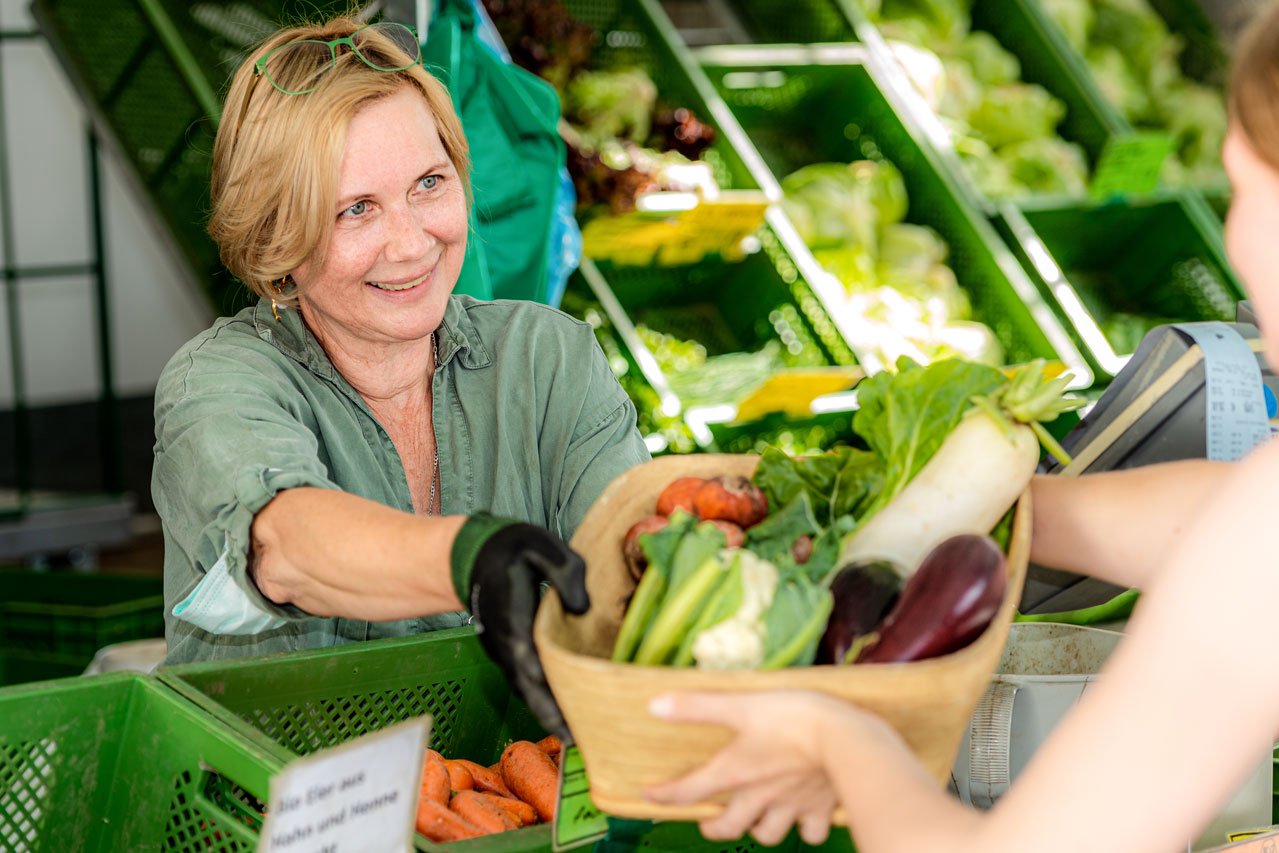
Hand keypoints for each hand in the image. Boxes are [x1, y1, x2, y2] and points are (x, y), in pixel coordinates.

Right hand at [451, 514, 588, 742]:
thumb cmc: (512, 550)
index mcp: (513, 615)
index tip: (562, 706)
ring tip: (576, 737)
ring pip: (526, 689)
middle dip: (550, 712)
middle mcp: (505, 641)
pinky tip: (564, 714)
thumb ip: (565, 571)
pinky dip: (543, 701)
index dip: (543, 680)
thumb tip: (583, 608)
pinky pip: (526, 683)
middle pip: (527, 684)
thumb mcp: (540, 545)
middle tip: (577, 741)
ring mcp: (504, 651)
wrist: (474, 556)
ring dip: (548, 712)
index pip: (527, 653)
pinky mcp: (509, 653)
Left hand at [644, 689, 848, 845]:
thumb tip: (654, 706)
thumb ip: (697, 707)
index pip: (689, 791)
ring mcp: (790, 805)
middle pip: (729, 826)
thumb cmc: (792, 717)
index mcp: (734, 772)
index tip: (651, 796)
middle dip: (715, 827)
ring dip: (758, 830)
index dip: (666, 795)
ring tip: (756, 819)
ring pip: (767, 834)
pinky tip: (804, 819)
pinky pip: (811, 832)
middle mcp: (758, 796)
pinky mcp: (819, 806)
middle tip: (709, 821)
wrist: (846, 738)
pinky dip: (805, 829)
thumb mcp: (740, 705)